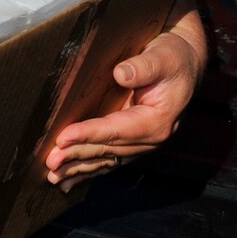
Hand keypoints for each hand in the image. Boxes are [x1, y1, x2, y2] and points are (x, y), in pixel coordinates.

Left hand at [43, 0, 204, 191]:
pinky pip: (110, 159)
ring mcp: (143, 143)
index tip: (63, 138)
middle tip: (50, 163)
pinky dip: (89, 169)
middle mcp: (152, 138)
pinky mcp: (134, 141)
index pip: (117, 130)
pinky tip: (70, 181)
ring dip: (79, 169)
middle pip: (109, 150)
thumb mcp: (163, 57)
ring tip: (54, 176)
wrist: (186, 62)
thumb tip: (121, 74)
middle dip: (78, 156)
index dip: (89, 134)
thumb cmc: (173, 56)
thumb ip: (143, 67)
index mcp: (158, 120)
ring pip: (107, 160)